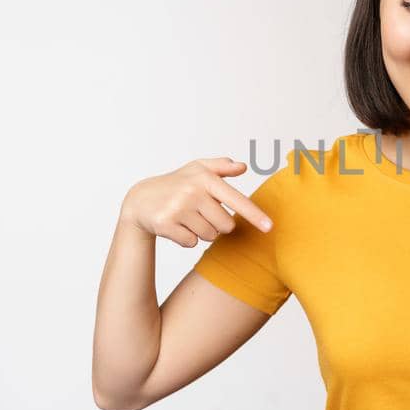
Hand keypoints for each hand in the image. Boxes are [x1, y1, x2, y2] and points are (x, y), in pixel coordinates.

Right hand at [120, 157, 272, 247]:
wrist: (140, 200)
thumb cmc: (176, 184)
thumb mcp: (196, 169)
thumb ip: (221, 167)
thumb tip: (242, 166)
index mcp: (205, 179)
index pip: (236, 200)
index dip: (254, 215)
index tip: (269, 227)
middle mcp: (192, 192)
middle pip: (226, 225)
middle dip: (218, 224)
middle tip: (201, 213)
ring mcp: (178, 209)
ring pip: (209, 236)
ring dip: (202, 232)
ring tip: (188, 218)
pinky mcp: (165, 225)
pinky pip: (191, 243)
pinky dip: (187, 238)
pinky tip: (177, 226)